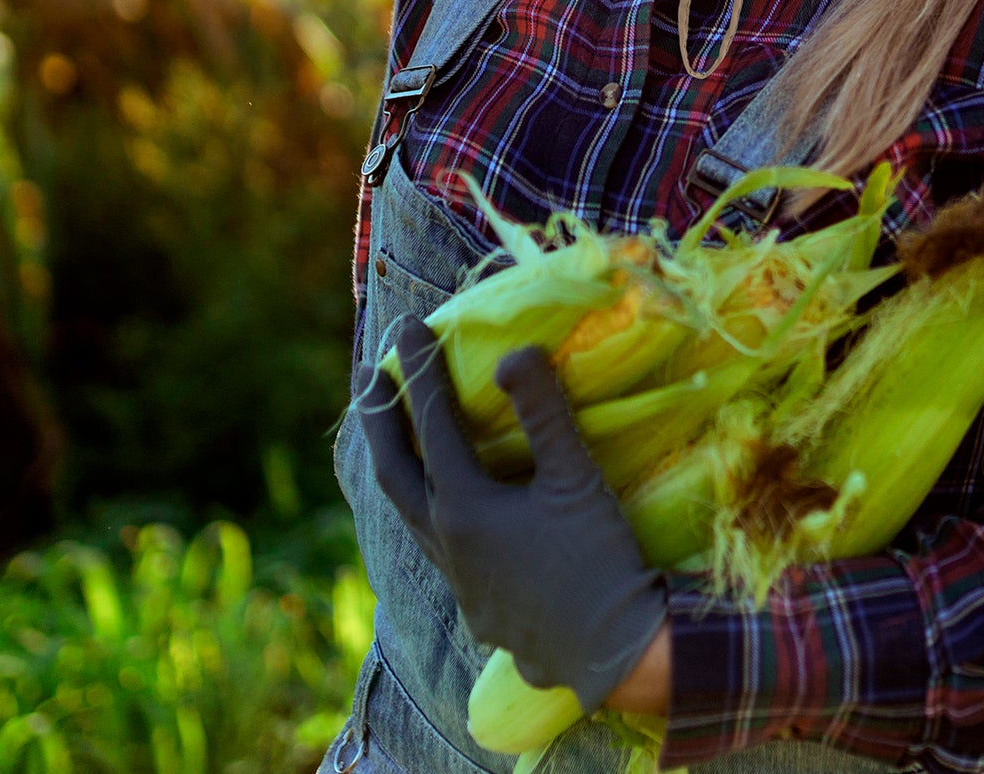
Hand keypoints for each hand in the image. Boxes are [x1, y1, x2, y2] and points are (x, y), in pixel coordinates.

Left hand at [358, 317, 666, 714]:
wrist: (617, 658)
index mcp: (462, 508)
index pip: (432, 423)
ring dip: (399, 466)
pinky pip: (434, 546)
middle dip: (378, 419)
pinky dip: (428, 508)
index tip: (407, 325)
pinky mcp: (477, 609)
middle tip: (366, 374)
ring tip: (396, 434)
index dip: (419, 369)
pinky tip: (448, 508)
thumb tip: (512, 351)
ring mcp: (458, 582)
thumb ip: (543, 411)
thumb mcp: (576, 479)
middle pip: (393, 471)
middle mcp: (446, 544)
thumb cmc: (598, 560)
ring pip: (409, 513)